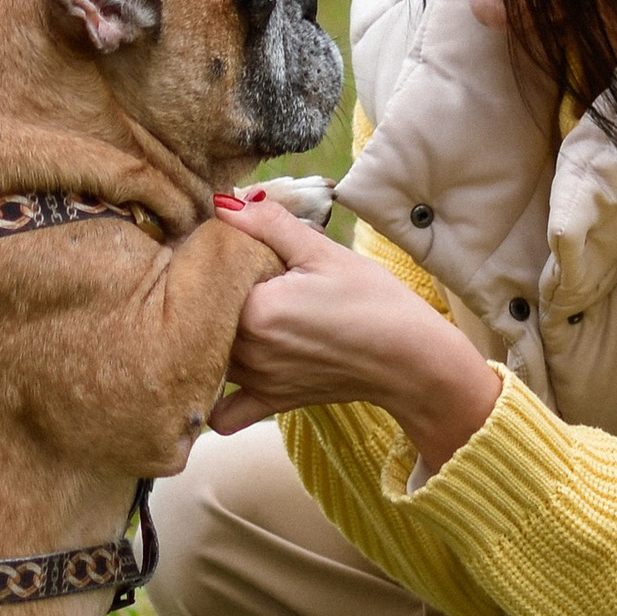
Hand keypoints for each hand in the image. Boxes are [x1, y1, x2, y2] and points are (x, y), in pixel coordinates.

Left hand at [209, 196, 502, 472]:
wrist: (413, 360)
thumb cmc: (375, 302)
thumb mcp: (322, 252)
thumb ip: (269, 224)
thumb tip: (224, 202)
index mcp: (254, 309)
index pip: (207, 276)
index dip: (217, 257)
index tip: (239, 248)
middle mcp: (246, 351)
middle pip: (202, 316)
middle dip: (211, 296)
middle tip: (245, 280)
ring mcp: (257, 381)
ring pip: (206, 356)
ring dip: (210, 337)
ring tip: (242, 315)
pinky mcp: (272, 401)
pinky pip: (224, 413)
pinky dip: (215, 397)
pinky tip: (222, 374)